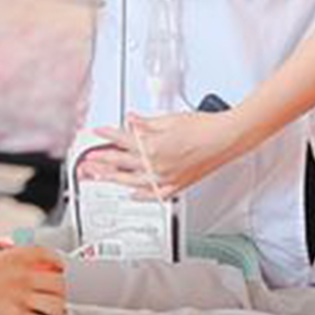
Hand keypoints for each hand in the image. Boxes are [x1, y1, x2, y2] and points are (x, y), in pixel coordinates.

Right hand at [0, 247, 65, 314]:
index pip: (52, 256)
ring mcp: (22, 297)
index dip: (59, 266)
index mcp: (16, 256)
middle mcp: (24, 275)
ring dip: (55, 312)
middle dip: (59, 293)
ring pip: (57, 306)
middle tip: (54, 297)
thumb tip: (4, 248)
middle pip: (60, 283)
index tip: (58, 272)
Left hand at [90, 111, 248, 199]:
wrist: (226, 138)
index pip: (121, 139)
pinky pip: (153, 194)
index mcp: (152, 145)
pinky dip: (140, 195)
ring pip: (131, 181)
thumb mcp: (169, 119)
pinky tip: (132, 194)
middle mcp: (156, 165)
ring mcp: (166, 178)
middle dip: (101, 161)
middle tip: (88, 160)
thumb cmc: (204, 127)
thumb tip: (131, 121)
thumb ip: (146, 123)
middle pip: (121, 163)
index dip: (106, 135)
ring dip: (113, 179)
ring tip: (99, 177)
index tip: (97, 133)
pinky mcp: (177, 185)